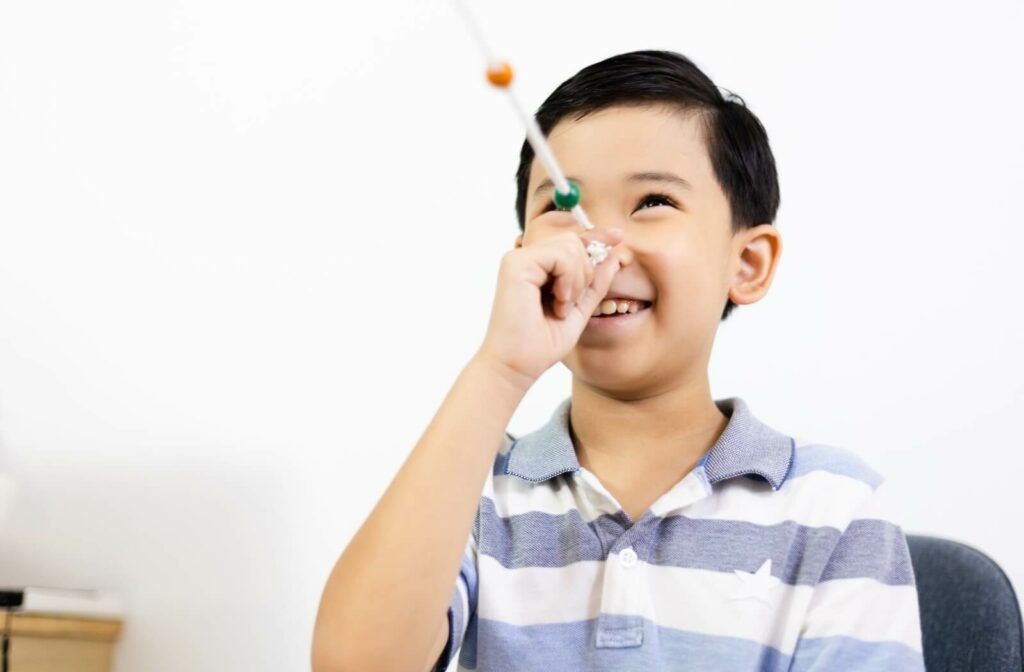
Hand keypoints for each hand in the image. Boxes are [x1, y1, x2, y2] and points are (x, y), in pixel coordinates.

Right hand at [476, 228, 623, 386]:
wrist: (517, 366)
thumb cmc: (542, 344)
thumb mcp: (579, 310)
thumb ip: (595, 283)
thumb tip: (614, 255)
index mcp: (536, 268)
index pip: (570, 242)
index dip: (595, 236)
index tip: (619, 236)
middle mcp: (525, 258)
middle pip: (573, 241)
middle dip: (585, 272)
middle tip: (570, 304)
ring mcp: (518, 258)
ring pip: (570, 245)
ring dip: (577, 279)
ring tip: (562, 306)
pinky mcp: (516, 264)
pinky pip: (560, 255)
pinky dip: (568, 279)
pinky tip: (558, 302)